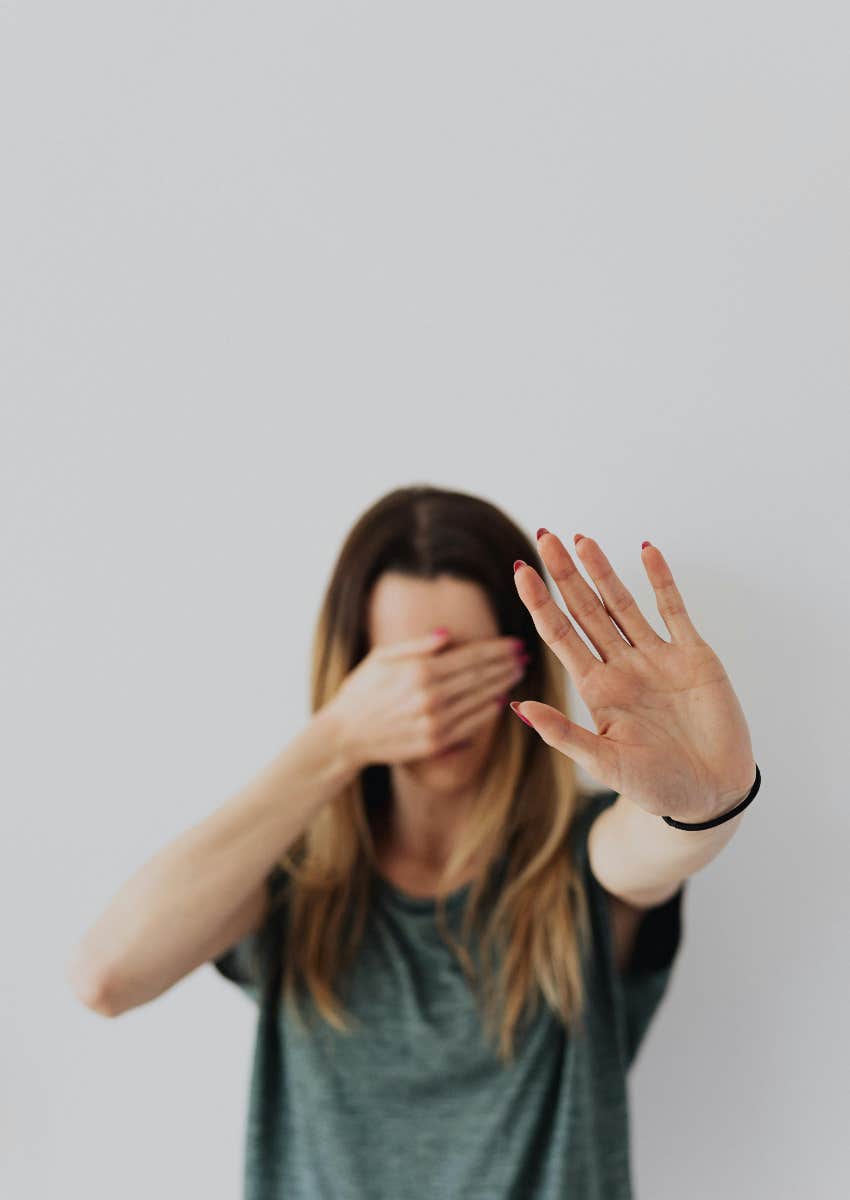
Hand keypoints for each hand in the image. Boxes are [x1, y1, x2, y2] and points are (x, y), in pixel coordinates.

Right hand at [329, 629, 526, 771]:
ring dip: (502, 685)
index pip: (470, 657)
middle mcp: (430, 697)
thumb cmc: (361, 691)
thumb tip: (448, 634)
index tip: (515, 642)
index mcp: (419, 671)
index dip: (496, 649)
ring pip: (479, 700)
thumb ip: (416, 645)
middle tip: (524, 656)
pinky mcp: (434, 743)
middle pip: (480, 677)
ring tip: (517, 674)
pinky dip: (488, 712)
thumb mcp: (381, 658)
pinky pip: (470, 726)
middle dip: (505, 664)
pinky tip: (499, 701)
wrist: (344, 735)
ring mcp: (434, 722)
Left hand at [512, 531, 756, 822]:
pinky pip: (674, 610)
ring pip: (622, 604)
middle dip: (564, 575)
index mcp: (596, 689)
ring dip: (603, 572)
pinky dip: (661, 581)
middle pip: (585, 610)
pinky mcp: (692, 656)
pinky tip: (646, 551)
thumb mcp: (604, 763)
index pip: (560, 634)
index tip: (519, 570)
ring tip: (582, 539)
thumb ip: (564, 734)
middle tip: (545, 536)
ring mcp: (656, 658)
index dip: (540, 602)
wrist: (711, 794)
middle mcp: (621, 666)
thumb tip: (518, 707)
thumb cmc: (655, 786)